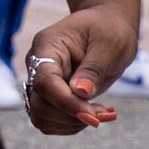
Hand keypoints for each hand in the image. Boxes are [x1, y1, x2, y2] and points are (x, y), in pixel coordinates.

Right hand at [22, 4, 135, 133]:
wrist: (108, 25)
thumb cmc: (110, 29)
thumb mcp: (110, 44)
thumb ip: (94, 68)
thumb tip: (80, 93)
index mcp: (47, 46)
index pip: (45, 82)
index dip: (67, 103)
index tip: (93, 117)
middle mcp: (37, 65)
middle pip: (39, 104)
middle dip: (72, 116)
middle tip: (105, 114)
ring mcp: (41, 81)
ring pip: (41, 117)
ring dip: (72, 123)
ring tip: (102, 112)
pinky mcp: (50, 95)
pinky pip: (51, 120)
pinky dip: (72, 124)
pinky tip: (94, 114)